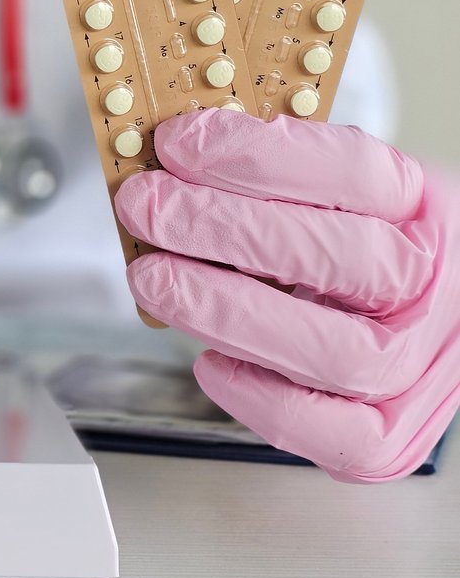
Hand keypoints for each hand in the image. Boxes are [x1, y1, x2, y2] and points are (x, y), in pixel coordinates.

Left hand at [114, 109, 459, 482]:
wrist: (434, 323)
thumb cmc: (371, 250)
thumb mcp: (345, 195)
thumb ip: (276, 176)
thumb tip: (175, 157)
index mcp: (427, 211)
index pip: (355, 173)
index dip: (255, 155)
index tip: (179, 143)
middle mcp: (432, 290)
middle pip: (340, 258)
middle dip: (222, 226)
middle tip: (147, 206)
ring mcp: (415, 367)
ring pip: (332, 352)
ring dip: (224, 311)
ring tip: (153, 278)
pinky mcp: (389, 434)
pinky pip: (330, 432)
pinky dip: (259, 397)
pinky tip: (210, 360)